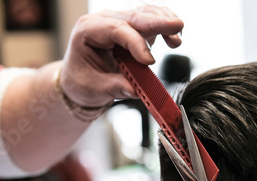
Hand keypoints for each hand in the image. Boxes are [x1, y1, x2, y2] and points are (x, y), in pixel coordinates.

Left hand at [60, 5, 183, 107]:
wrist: (80, 81)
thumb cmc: (82, 81)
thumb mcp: (95, 88)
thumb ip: (116, 88)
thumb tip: (137, 91)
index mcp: (88, 30)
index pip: (116, 29)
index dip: (135, 43)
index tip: (149, 61)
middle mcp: (104, 21)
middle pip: (134, 16)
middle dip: (157, 22)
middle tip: (176, 27)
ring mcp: (120, 23)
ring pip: (145, 14)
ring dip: (164, 23)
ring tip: (177, 40)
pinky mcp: (133, 29)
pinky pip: (151, 20)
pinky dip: (164, 27)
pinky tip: (174, 37)